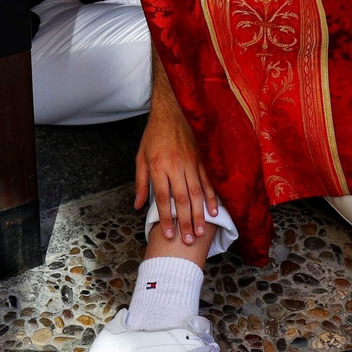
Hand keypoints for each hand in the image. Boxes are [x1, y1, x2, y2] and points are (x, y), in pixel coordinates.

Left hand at [135, 101, 218, 243]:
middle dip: (185, 222)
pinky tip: (214, 212)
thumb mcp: (140, 157)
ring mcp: (191, 163)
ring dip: (199, 214)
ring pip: (197, 193)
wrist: (172, 111)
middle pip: (181, 199)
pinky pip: (208, 182)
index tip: (168, 234)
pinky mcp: (202, 160)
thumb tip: (138, 205)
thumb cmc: (154, 135)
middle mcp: (175, 166)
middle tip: (188, 240)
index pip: (162, 198)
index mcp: (158, 166)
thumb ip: (141, 182)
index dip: (165, 218)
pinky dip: (212, 198)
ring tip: (201, 232)